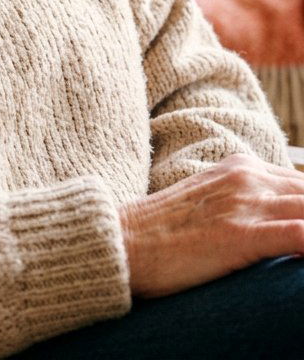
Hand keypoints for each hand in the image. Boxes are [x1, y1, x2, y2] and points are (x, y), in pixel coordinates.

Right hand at [119, 153, 303, 297]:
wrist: (123, 241)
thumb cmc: (163, 232)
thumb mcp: (209, 202)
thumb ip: (243, 203)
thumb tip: (278, 225)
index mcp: (240, 167)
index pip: (303, 187)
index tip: (301, 228)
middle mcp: (247, 177)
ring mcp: (244, 204)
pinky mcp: (240, 235)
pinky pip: (299, 236)